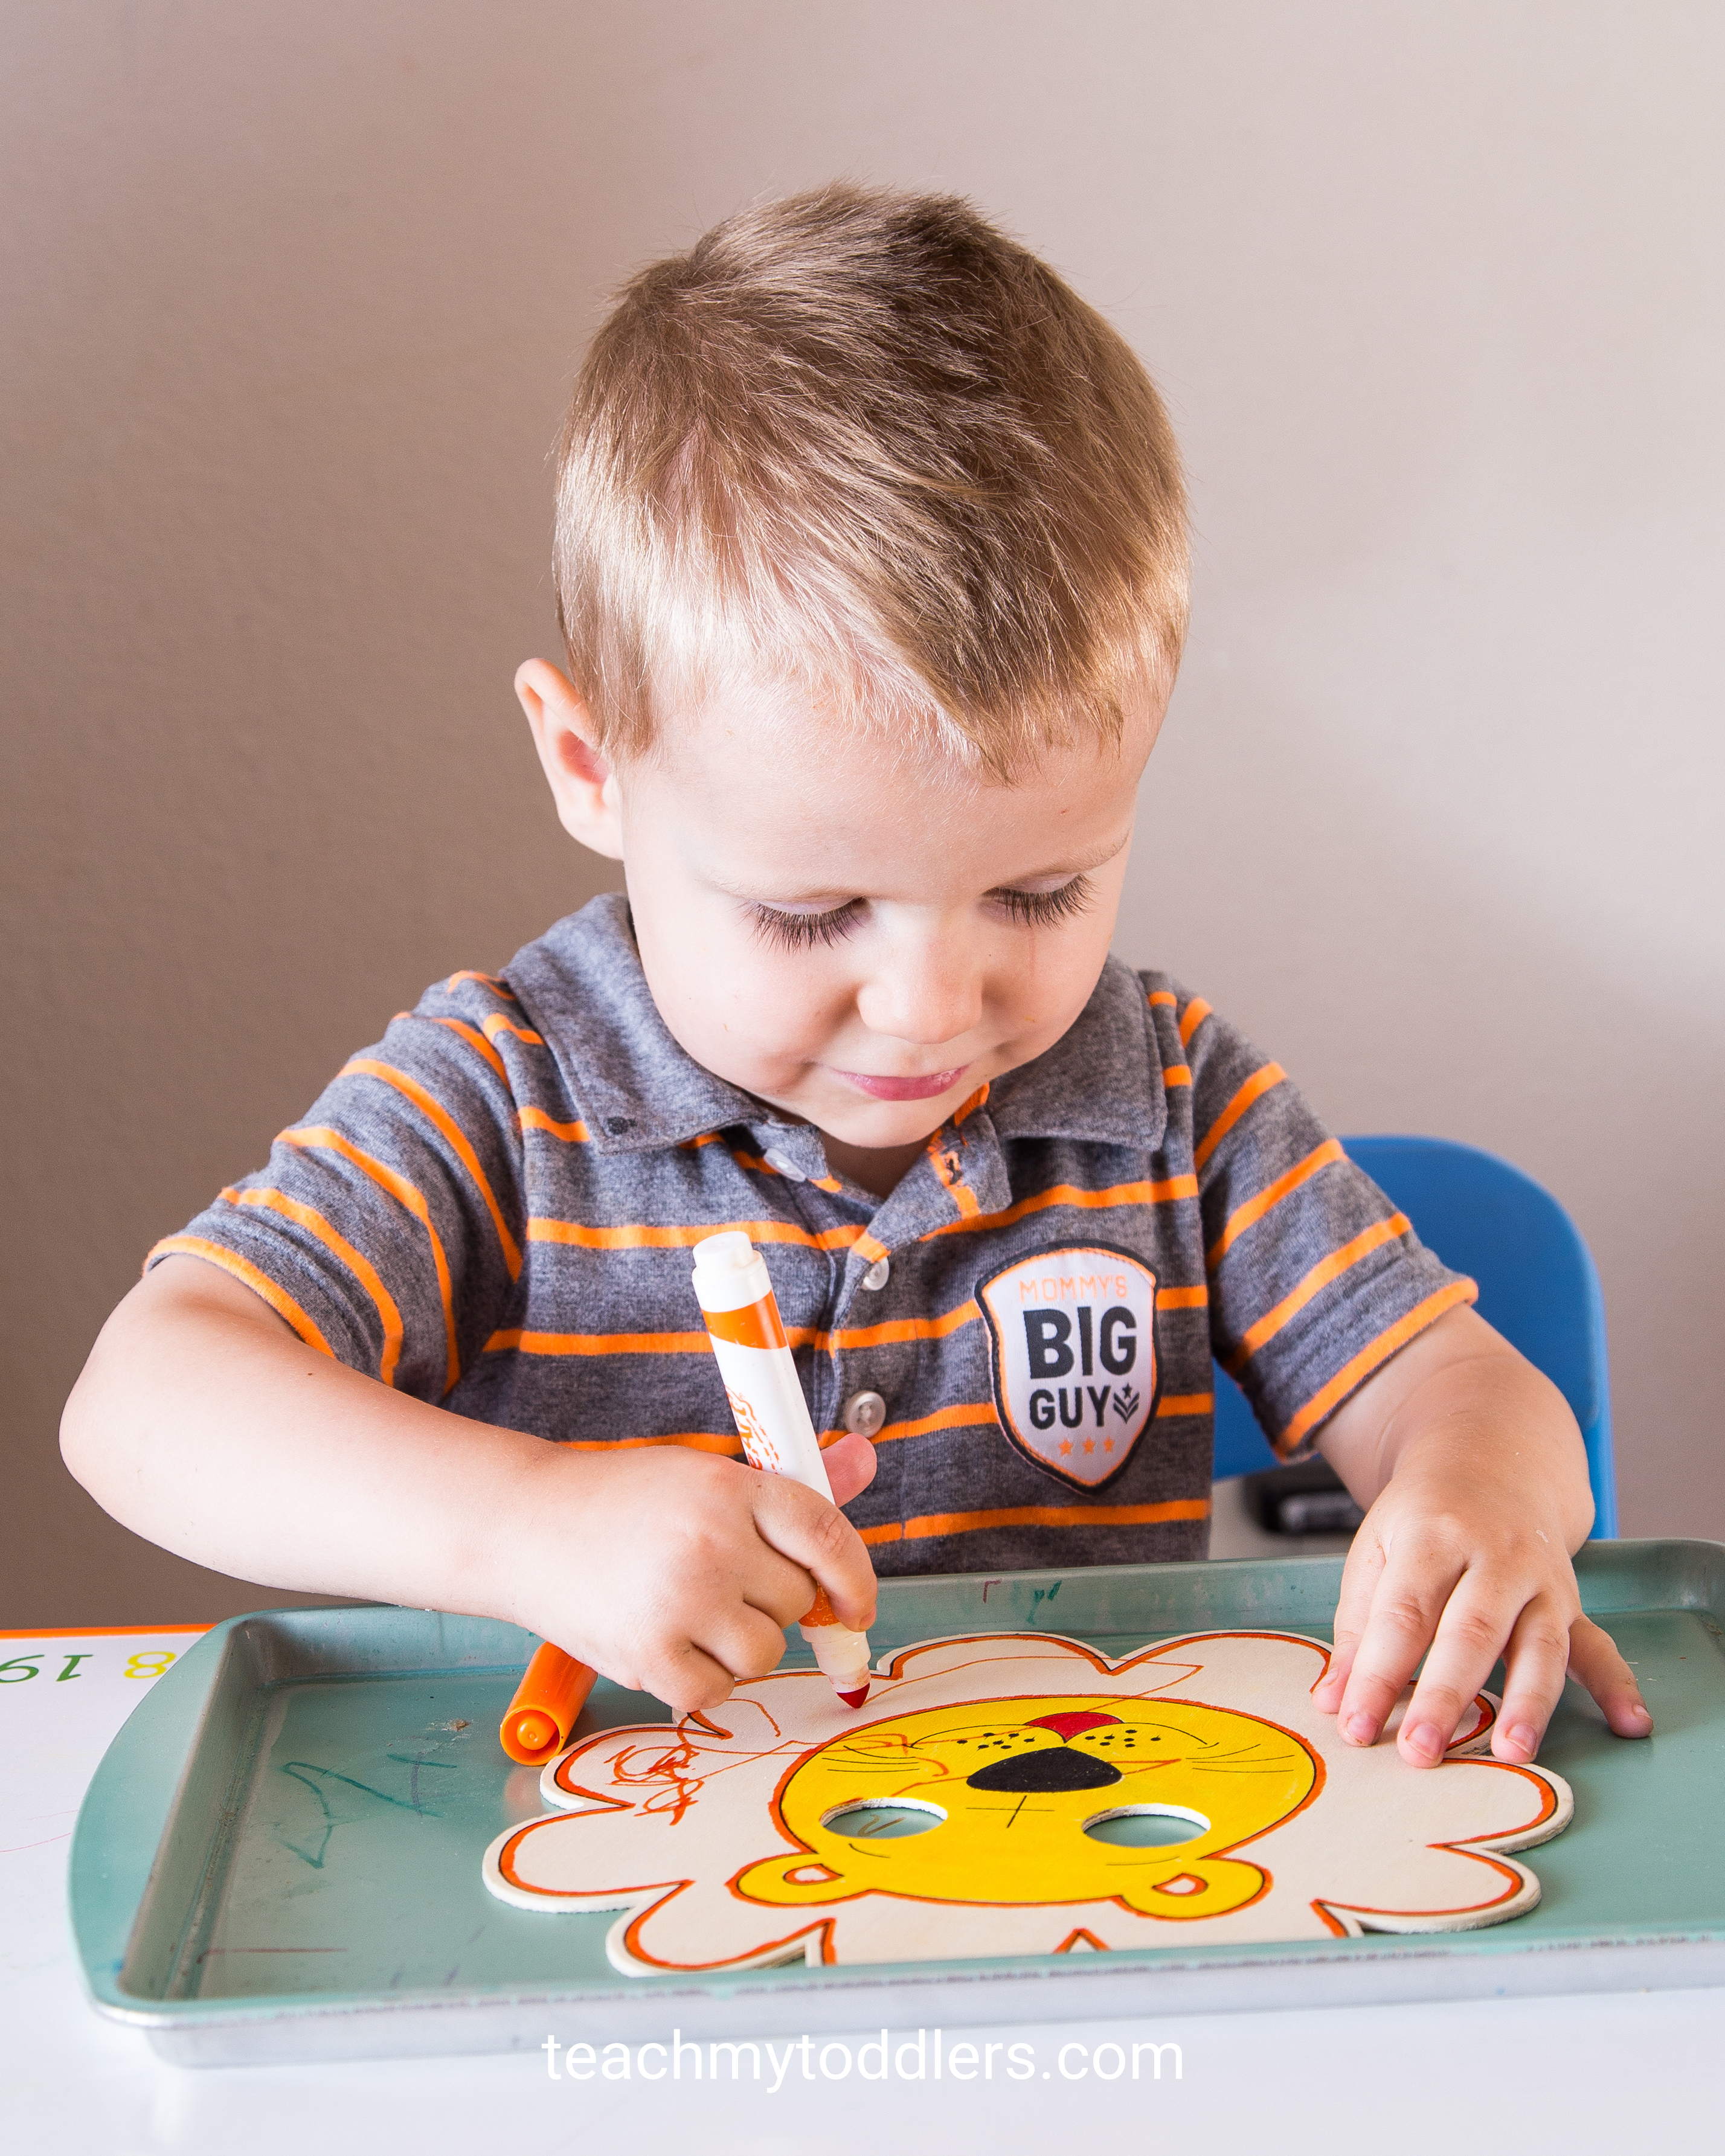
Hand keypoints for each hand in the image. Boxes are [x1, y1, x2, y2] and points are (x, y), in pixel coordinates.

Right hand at [507, 1432, 878, 1715]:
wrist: (524, 1525)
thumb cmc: (623, 1501)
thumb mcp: (706, 1477)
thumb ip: (787, 1489)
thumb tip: (864, 1462)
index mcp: (731, 1489)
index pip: (825, 1534)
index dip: (855, 1577)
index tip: (856, 1605)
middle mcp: (712, 1543)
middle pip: (795, 1601)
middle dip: (771, 1602)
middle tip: (720, 1583)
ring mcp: (681, 1603)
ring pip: (764, 1652)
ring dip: (739, 1644)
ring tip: (689, 1611)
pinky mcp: (649, 1657)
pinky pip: (716, 1692)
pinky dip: (701, 1680)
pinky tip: (668, 1643)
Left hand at [1310, 1306, 1651, 1766]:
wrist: (1493, 1463)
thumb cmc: (1424, 1519)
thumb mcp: (1376, 1549)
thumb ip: (1356, 1627)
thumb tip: (1334, 1702)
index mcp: (1432, 1536)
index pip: (1402, 1614)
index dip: (1377, 1674)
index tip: (1355, 1726)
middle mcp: (1493, 1556)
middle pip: (1470, 1632)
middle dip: (1445, 1695)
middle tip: (1420, 1752)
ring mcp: (1540, 1580)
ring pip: (1539, 1644)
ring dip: (1528, 1703)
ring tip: (1512, 1752)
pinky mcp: (1572, 1604)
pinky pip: (1599, 1646)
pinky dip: (1618, 1686)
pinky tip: (1631, 1724)